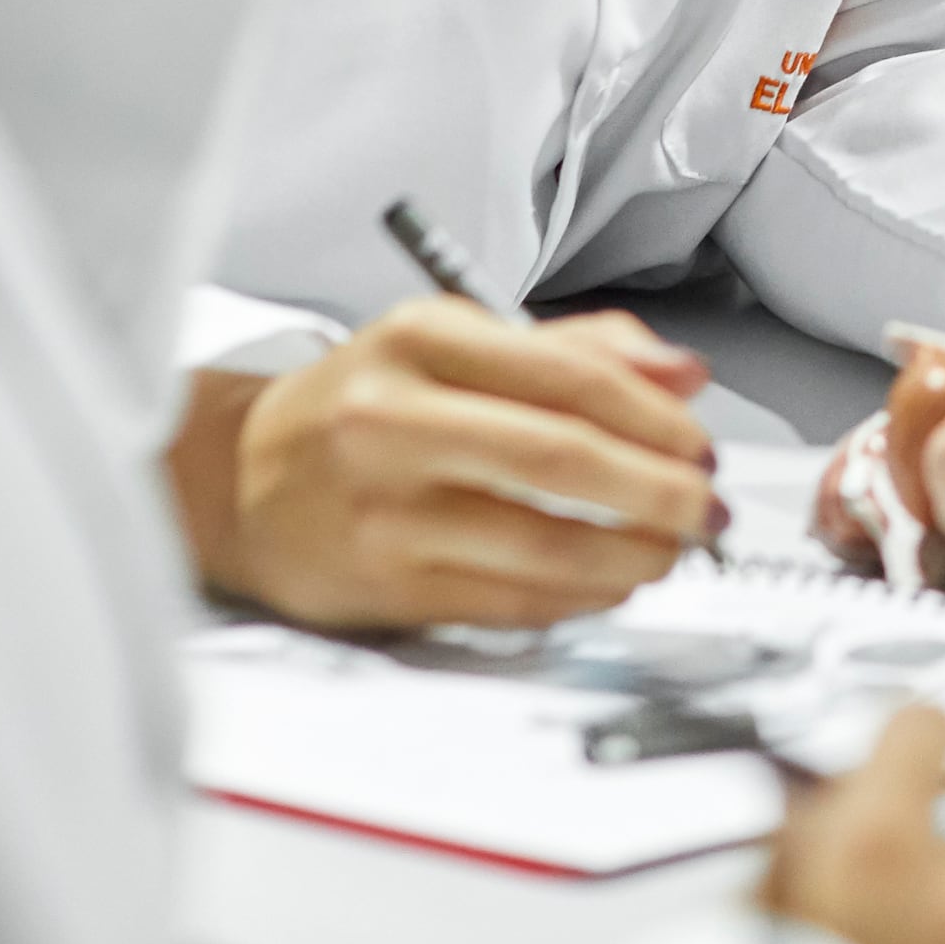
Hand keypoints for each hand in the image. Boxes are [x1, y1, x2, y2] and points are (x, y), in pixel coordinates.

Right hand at [170, 300, 719, 629]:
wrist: (240, 479)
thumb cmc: (365, 405)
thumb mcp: (457, 343)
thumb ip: (578, 349)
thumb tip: (684, 374)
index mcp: (423, 342)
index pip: (571, 376)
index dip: (656, 417)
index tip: (700, 443)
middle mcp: (395, 422)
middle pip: (561, 458)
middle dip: (658, 490)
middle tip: (704, 507)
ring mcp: (385, 511)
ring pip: (542, 544)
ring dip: (631, 556)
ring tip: (670, 551)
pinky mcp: (382, 586)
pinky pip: (508, 601)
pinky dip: (578, 598)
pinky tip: (609, 584)